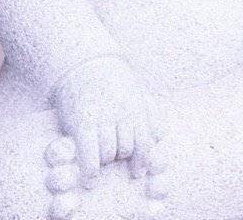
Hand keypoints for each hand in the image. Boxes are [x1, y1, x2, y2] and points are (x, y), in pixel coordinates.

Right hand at [52, 56, 160, 179]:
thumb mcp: (136, 93)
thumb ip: (150, 113)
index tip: (137, 172)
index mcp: (136, 107)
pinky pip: (89, 153)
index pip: (145, 141)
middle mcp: (121, 114)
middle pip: (126, 149)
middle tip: (113, 159)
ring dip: (105, 162)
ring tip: (100, 161)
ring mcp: (101, 118)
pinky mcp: (81, 123)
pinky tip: (90, 178)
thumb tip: (161, 137)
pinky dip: (90, 170)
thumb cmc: (112, 82)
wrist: (85, 64)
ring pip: (109, 153)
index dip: (142, 160)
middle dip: (121, 158)